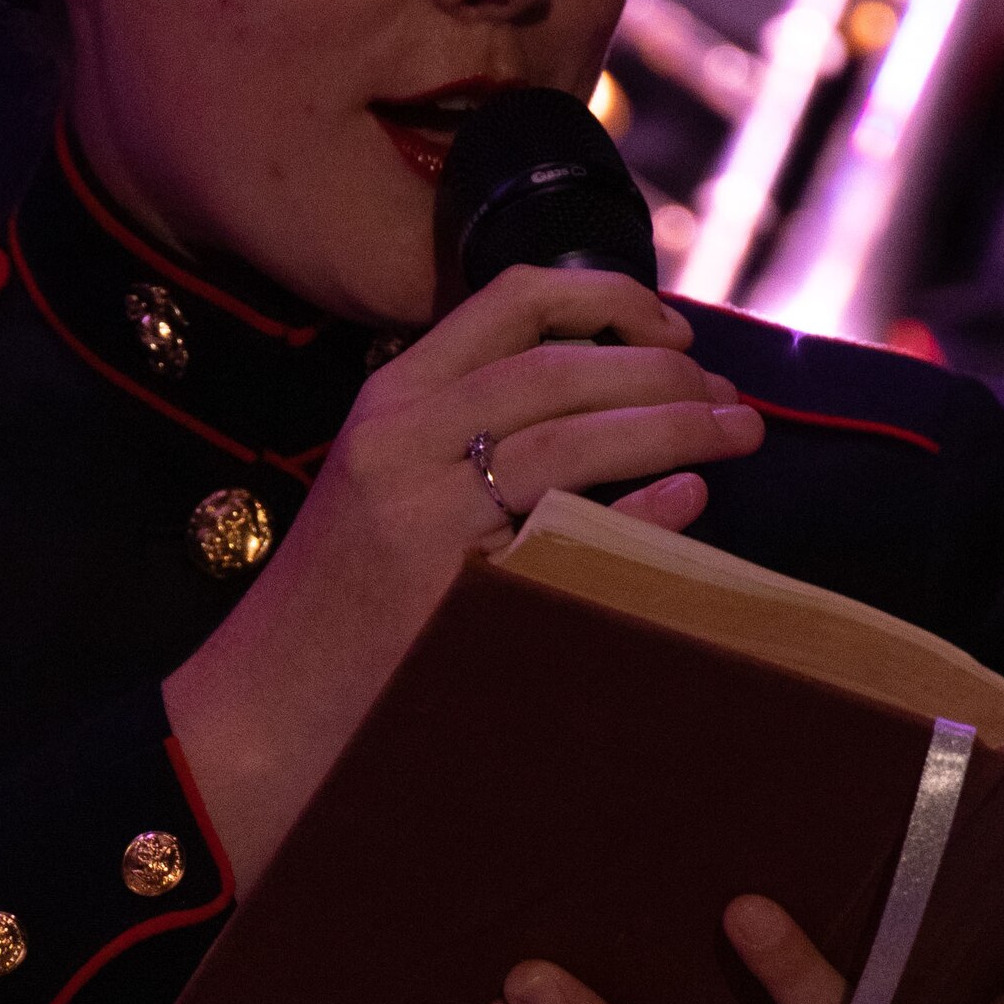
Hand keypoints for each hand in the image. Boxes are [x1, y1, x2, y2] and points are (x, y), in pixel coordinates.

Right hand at [161, 264, 760, 870]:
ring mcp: (430, 516)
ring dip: (678, 429)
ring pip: (579, 439)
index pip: (512, 300)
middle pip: (565, 371)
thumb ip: (472, 426)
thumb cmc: (342, 600)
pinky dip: (647, 511)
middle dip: (668, 375)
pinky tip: (693, 502)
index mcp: (390, 398)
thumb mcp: (387, 481)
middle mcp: (404, 438)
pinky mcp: (459, 591)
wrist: (265, 707)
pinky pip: (580, 534)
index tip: (674, 330)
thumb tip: (619, 394)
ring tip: (739, 438)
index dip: (609, 295)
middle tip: (734, 402)